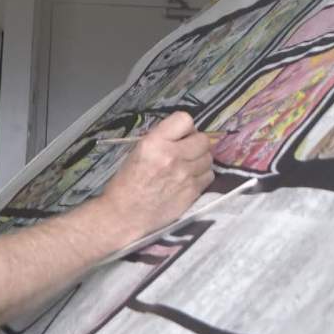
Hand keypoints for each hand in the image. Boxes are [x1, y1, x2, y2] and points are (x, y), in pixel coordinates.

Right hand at [99, 111, 213, 244]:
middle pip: (203, 139)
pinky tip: (189, 180)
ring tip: (188, 167)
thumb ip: (162, 139)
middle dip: (196, 143)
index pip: (184, 120)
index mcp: (155, 143)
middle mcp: (172, 156)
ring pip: (208, 158)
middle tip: (187, 151)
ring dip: (200, 160)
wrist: (124, 214)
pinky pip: (209, 176)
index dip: (185, 127)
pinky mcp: (192, 192)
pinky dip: (202, 176)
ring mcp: (185, 175)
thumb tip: (183, 135)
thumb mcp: (138, 151)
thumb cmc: (127, 181)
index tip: (180, 135)